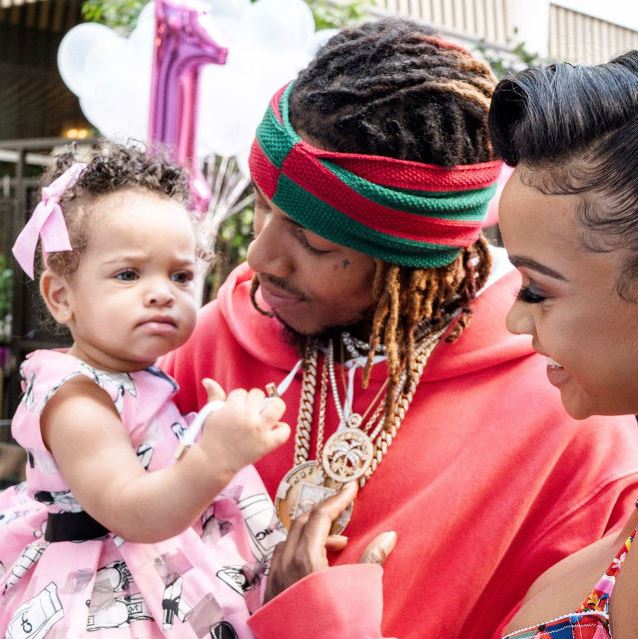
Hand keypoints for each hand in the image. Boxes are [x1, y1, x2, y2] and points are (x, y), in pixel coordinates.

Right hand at [198, 379, 289, 475]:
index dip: (238, 400)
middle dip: (253, 401)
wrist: (213, 462)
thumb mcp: (211, 414)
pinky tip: (272, 430)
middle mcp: (247, 417)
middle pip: (258, 394)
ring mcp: (259, 430)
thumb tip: (208, 380)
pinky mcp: (267, 444)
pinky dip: (282, 429)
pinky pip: (284, 430)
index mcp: (232, 408)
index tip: (235, 409)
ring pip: (277, 406)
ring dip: (274, 406)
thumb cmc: (213, 436)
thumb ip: (214, 395)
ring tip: (267, 414)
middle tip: (249, 413)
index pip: (241, 392)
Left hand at [264, 482, 396, 602]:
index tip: (351, 488)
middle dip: (325, 512)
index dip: (337, 499)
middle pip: (302, 522)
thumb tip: (390, 535)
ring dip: (312, 531)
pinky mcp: (271, 593)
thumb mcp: (360, 592)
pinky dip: (300, 548)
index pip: (320, 516)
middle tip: (344, 509)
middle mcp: (285, 564)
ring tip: (338, 542)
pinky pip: (282, 557)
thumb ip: (373, 559)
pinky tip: (316, 562)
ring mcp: (274, 578)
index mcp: (306, 559)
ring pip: (289, 538)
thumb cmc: (339, 627)